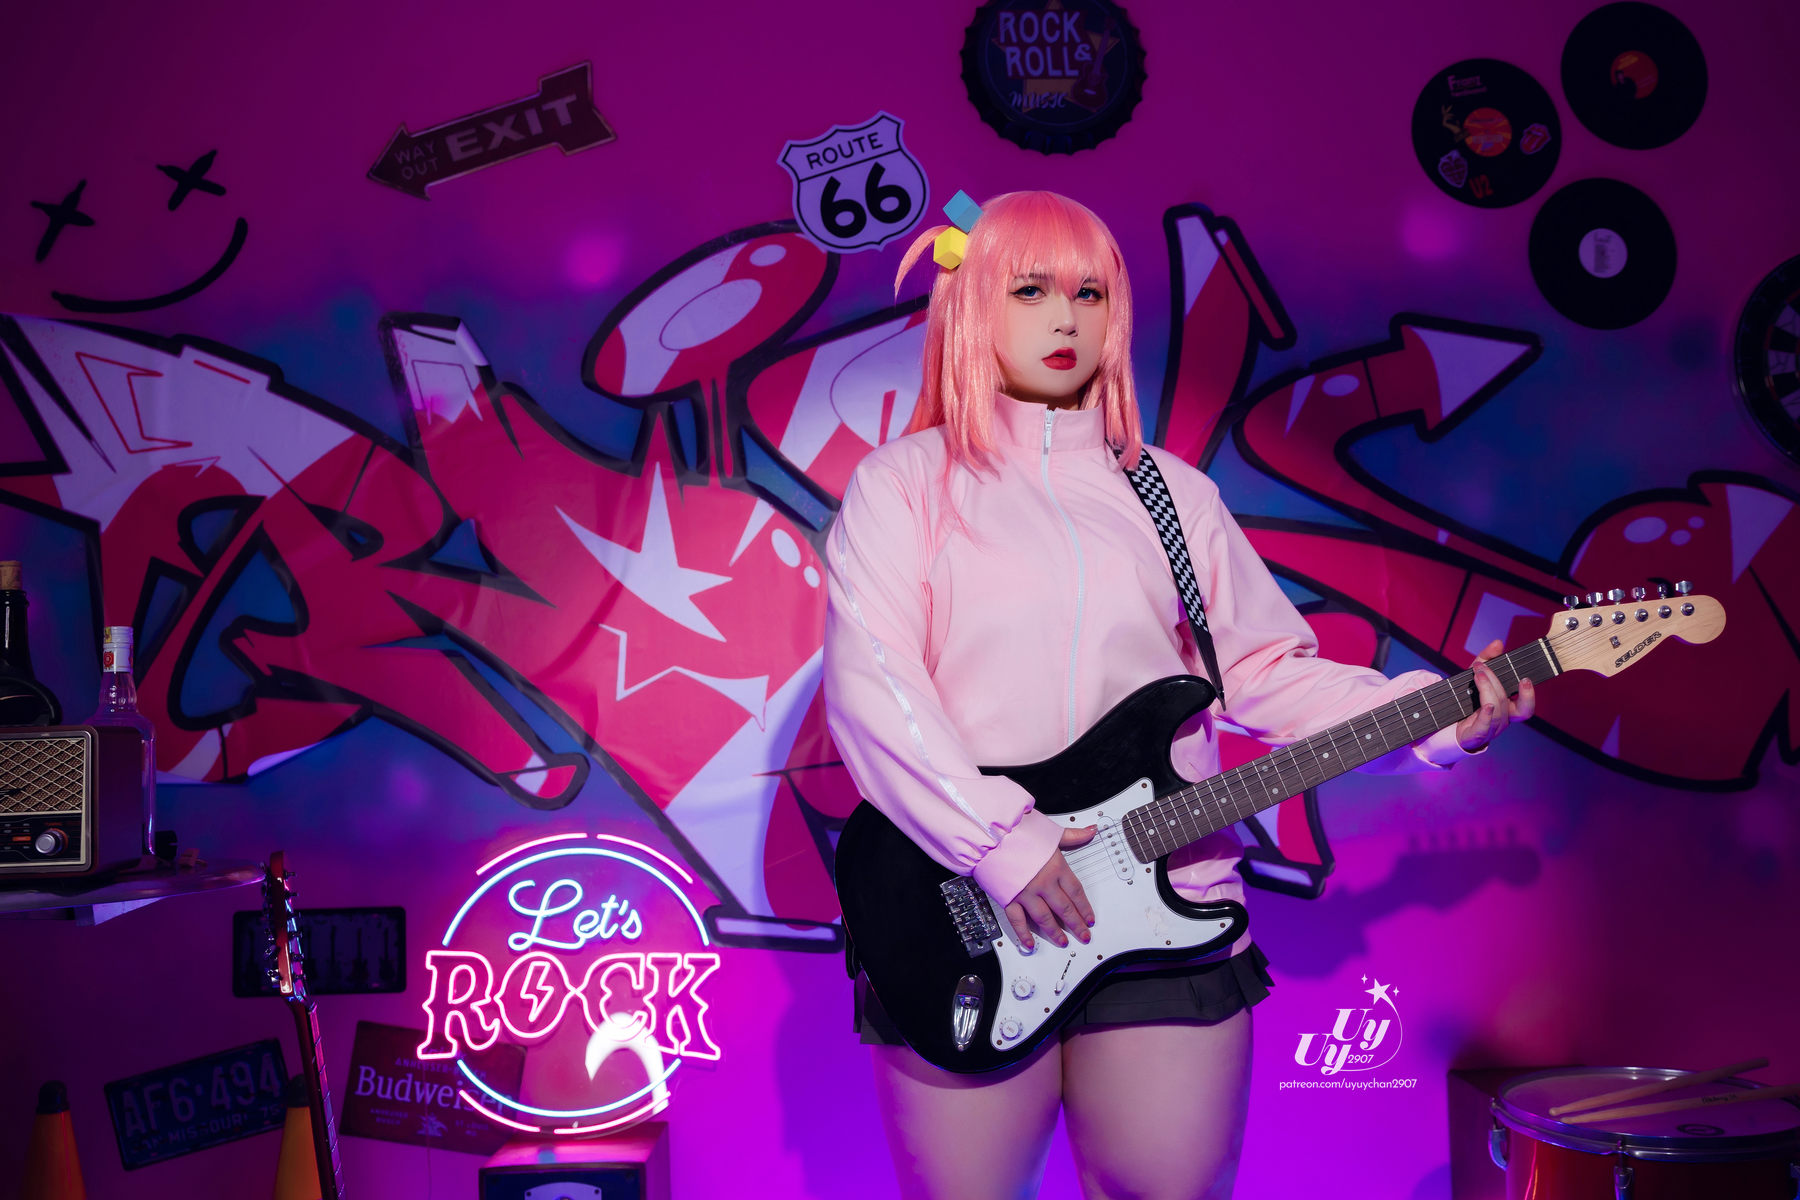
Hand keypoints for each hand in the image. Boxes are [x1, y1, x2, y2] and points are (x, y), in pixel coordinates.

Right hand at [1002, 826, 1096, 950]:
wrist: (991, 835)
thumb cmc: (1018, 832)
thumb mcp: (1050, 831)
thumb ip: (1072, 835)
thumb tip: (1091, 831)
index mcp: (1056, 867)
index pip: (1076, 892)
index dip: (1084, 908)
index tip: (1089, 919)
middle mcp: (1043, 883)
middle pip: (1064, 908)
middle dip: (1076, 924)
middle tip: (1083, 935)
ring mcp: (1026, 893)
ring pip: (1045, 918)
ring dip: (1055, 932)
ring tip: (1063, 941)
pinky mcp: (1009, 898)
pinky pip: (1018, 921)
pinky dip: (1024, 934)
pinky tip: (1030, 943)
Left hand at [1455, 639, 1535, 751]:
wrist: (1446, 722)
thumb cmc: (1468, 699)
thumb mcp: (1476, 676)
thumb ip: (1487, 659)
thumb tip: (1498, 643)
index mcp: (1507, 709)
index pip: (1525, 707)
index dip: (1528, 695)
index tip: (1524, 679)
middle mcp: (1502, 720)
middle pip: (1508, 704)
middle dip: (1496, 683)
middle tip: (1483, 668)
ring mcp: (1490, 729)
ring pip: (1497, 711)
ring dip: (1487, 690)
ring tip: (1477, 674)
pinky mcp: (1475, 735)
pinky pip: (1485, 727)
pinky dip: (1487, 716)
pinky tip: (1486, 705)